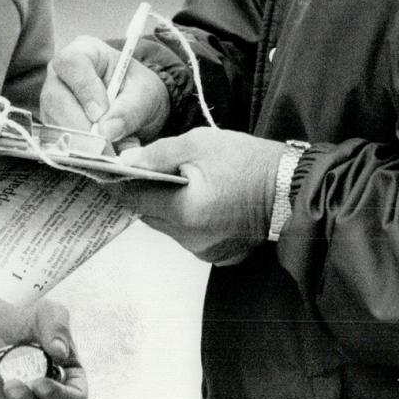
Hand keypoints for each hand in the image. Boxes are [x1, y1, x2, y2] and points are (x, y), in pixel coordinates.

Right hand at [41, 35, 168, 148]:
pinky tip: (106, 152)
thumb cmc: (139, 91)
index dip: (84, 89)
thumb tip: (106, 130)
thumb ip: (128, 110)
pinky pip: (59, 140)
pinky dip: (83, 150)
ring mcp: (53, 99)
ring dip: (84, 142)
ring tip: (115, 147)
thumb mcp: (144, 95)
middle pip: (56, 97)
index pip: (72, 63)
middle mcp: (61, 73)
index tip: (100, 113)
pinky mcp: (54, 123)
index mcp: (84, 51)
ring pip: (54, 122)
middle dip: (80, 124)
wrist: (138, 109)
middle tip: (104, 143)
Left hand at [115, 128, 283, 265]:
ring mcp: (206, 251)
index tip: (106, 172)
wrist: (292, 187)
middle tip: (148, 168)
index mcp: (185, 212)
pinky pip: (189, 235)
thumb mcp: (199, 144)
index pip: (134, 201)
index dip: (118, 184)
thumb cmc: (250, 162)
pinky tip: (202, 198)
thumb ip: (157, 154)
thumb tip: (125, 162)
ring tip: (182, 181)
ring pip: (169, 226)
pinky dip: (188, 218)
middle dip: (145, 193)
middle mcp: (192, 239)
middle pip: (149, 216)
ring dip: (167, 206)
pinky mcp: (219, 254)